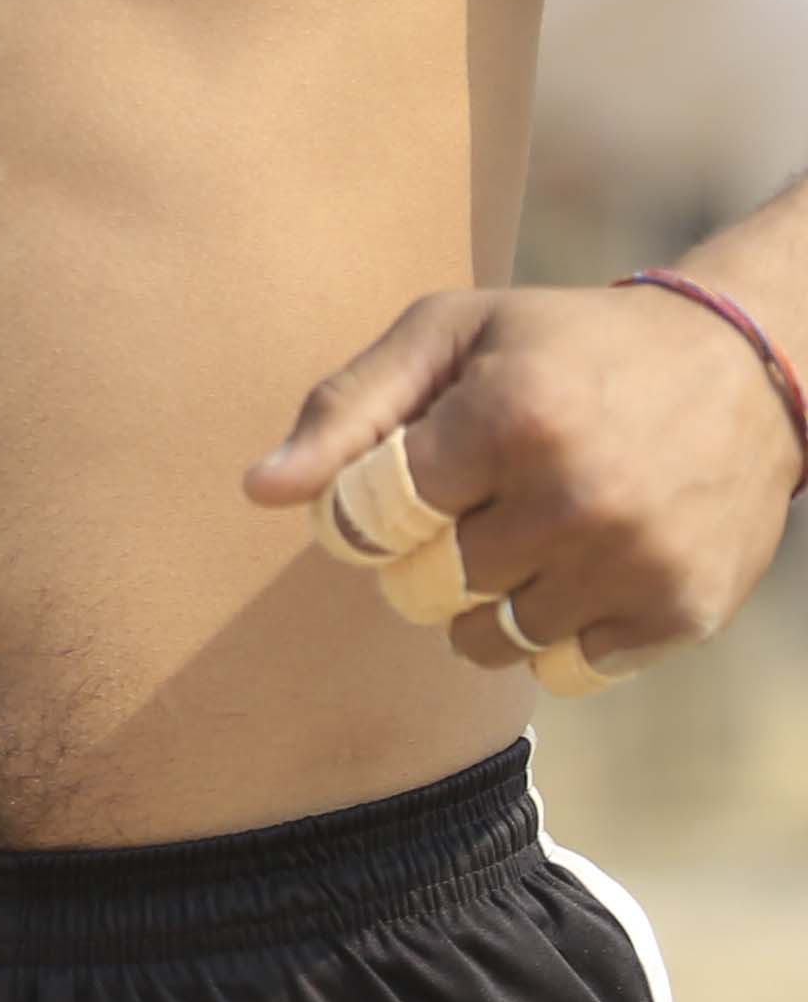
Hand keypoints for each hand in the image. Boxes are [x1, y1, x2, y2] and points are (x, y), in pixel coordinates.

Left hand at [252, 281, 807, 685]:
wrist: (741, 367)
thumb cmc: (564, 344)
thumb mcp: (451, 332)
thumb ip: (347, 406)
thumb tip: (260, 491)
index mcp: (511, 419)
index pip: (370, 515)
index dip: (357, 510)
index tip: (379, 491)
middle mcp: (577, 500)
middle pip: (424, 586)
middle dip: (420, 555)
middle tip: (463, 506)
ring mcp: (634, 564)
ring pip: (487, 639)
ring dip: (482, 598)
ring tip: (519, 533)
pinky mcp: (681, 612)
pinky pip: (563, 669)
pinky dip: (552, 629)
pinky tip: (575, 566)